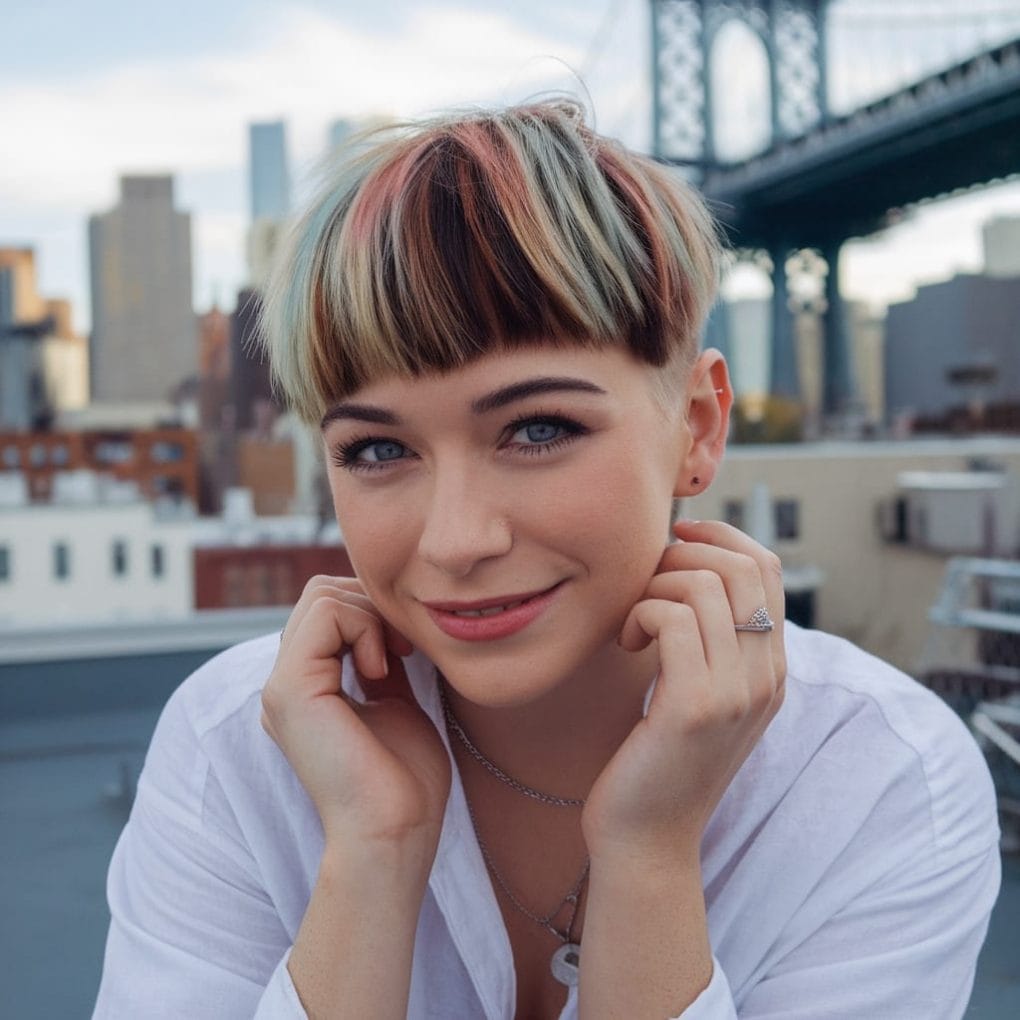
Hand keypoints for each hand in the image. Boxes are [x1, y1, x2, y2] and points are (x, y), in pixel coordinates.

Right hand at [261, 575, 450, 857]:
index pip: (328, 609)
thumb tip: (389, 622)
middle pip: (321, 592)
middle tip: (404, 649)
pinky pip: (325, 613)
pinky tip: (381, 669)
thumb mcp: (397, 702)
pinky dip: (364, 626)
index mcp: (306, 688)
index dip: (373, 612)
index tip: (408, 649)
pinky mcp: (289, 689)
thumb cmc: (405, 781)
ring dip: (371, 615)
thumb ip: (382, 662)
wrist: (396, 832)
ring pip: (321, 594)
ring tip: (393, 660)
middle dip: (373, 605)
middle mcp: (286, 684)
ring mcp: (281, 686)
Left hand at [581, 520, 785, 863]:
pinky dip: (640, 614)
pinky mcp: (696, 707)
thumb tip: (685, 563)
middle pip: (740, 565)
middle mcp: (767, 676)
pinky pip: (674, 617)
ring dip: (654, 589)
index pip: (766, 566)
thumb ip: (713, 640)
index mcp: (772, 667)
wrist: (647, 837)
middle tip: (646, 591)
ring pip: (704, 585)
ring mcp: (738, 692)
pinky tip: (629, 644)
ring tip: (635, 625)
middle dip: (681, 558)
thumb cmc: (659, 757)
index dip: (720, 536)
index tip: (676, 538)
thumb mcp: (701, 691)